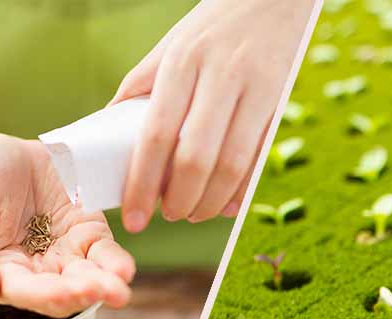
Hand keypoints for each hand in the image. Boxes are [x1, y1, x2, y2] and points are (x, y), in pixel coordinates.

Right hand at [0, 134, 135, 317]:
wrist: (4, 154)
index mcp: (3, 273)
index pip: (25, 291)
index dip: (45, 295)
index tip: (63, 295)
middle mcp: (38, 271)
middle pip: (63, 291)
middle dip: (81, 294)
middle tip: (101, 292)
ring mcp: (67, 253)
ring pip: (88, 276)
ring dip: (105, 285)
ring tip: (118, 291)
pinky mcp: (89, 233)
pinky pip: (105, 253)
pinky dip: (115, 263)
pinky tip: (124, 270)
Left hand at [111, 0, 316, 230]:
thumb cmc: (215, 26)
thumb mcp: (172, 44)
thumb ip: (142, 83)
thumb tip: (110, 126)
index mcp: (183, 62)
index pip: (156, 135)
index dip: (142, 185)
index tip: (134, 219)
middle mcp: (221, 75)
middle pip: (195, 158)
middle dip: (178, 201)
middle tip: (168, 216)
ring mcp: (256, 89)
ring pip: (231, 165)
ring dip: (209, 203)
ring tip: (194, 214)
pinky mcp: (282, 102)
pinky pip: (260, 159)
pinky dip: (242, 192)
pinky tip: (227, 206)